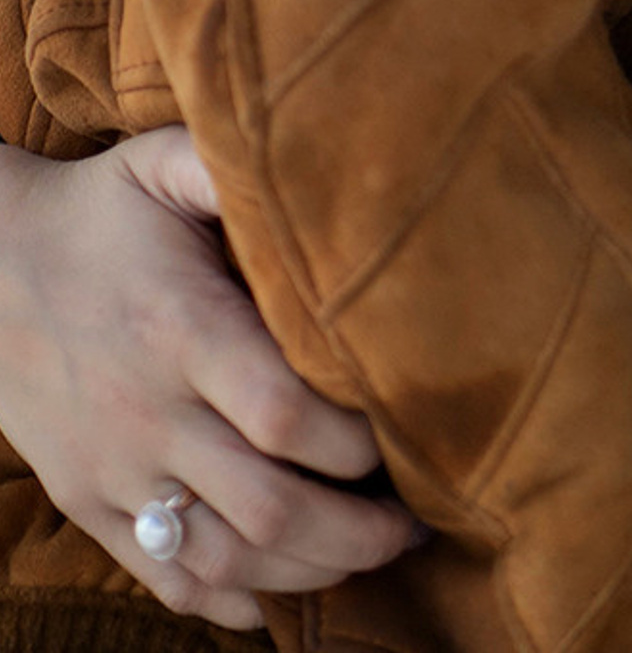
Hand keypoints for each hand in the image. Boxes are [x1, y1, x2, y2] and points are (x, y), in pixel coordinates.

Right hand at [0, 133, 419, 629]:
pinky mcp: (86, 503)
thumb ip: (238, 168)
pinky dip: (227, 601)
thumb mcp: (165, 166)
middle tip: (418, 520)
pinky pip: (161, 577)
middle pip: (269, 508)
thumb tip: (333, 156)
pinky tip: (281, 592)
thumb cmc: (98, 211)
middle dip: (358, 529)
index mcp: (183, 331)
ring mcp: (112, 472)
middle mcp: (148, 415)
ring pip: (223, 559)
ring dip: (309, 573)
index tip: (413, 434)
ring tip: (371, 554)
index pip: (286, 416)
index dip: (358, 443)